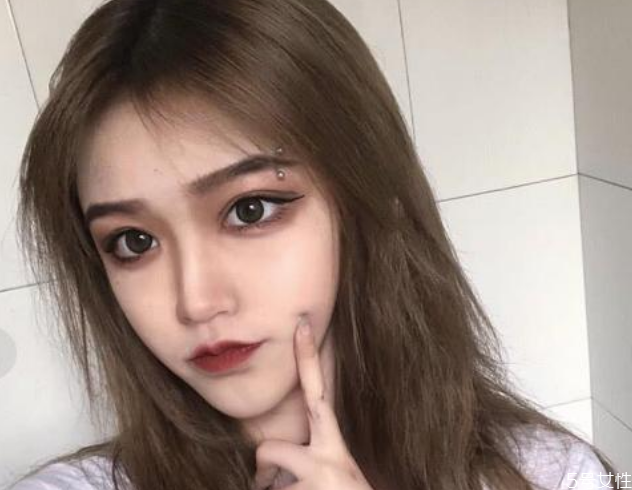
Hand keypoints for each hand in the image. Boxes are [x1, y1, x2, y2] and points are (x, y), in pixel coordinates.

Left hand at [252, 315, 374, 489]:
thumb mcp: (337, 474)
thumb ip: (309, 461)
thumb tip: (272, 470)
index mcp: (335, 448)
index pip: (318, 396)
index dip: (307, 360)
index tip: (300, 325)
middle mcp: (327, 459)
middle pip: (269, 449)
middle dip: (264, 467)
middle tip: (273, 480)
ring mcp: (315, 480)